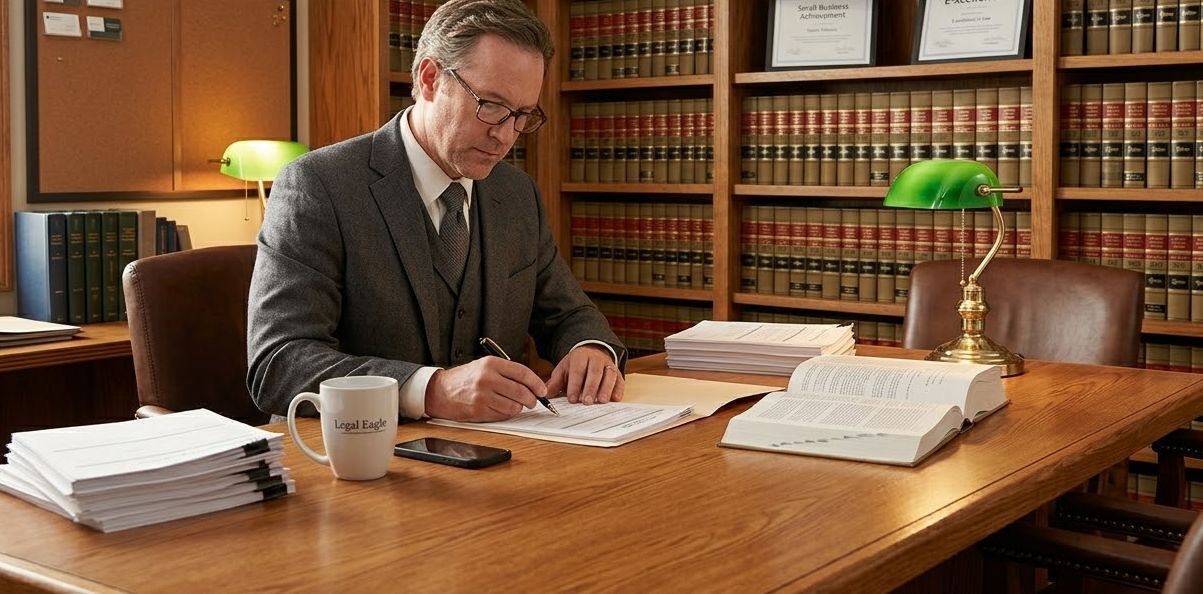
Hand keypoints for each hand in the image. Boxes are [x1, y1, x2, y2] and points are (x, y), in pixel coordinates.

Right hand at [424, 357, 546, 420]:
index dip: (536, 383)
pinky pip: (503, 415)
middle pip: (521, 391)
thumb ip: (507, 372)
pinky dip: (507, 414)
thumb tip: (532, 385)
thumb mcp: (484, 366)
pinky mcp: (479, 410)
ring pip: (514, 406)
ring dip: (518, 408)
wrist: (440, 391)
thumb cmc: (465, 378)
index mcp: (491, 364)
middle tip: (533, 401)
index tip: (542, 390)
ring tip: (515, 404)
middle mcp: (487, 378)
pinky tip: (502, 408)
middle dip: (531, 399)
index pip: (522, 373)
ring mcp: (482, 396)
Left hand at [545, 345, 623, 404]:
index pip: (578, 370)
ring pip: (609, 375)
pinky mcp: (617, 372)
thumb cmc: (576, 365)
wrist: (592, 353)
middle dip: (590, 387)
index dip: (575, 385)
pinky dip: (618, 389)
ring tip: (601, 401)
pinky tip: (615, 399)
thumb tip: (546, 395)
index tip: (572, 399)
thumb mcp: (564, 370)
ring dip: (606, 388)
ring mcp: (608, 365)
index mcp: (580, 356)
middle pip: (595, 372)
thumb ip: (555, 383)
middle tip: (586, 401)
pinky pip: (619, 380)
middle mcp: (596, 358)